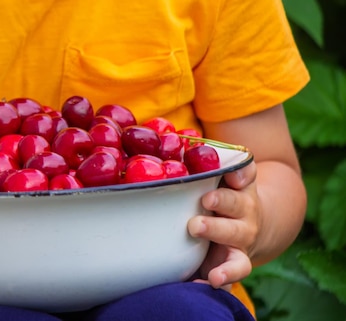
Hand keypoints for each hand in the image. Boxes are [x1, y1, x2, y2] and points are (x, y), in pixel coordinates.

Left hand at [187, 161, 259, 287]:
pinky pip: (228, 281)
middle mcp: (244, 219)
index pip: (244, 177)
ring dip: (226, 266)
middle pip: (236, 218)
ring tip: (214, 274)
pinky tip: (204, 288)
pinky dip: (219, 286)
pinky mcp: (229, 267)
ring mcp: (239, 247)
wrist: (250, 223)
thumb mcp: (219, 174)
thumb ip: (203, 159)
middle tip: (198, 219)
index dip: (238, 176)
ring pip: (239, 259)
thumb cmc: (222, 193)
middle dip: (218, 219)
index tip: (222, 181)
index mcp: (240, 191)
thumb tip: (176, 138)